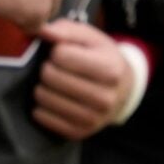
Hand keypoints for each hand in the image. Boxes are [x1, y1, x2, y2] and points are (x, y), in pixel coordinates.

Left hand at [30, 19, 131, 140]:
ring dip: (42, 87)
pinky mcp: (79, 133)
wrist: (122, 91)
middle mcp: (105, 98)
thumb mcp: (90, 38)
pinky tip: (52, 99)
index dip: (56, 52)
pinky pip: (43, 118)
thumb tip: (42, 31)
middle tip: (56, 69)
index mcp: (110, 70)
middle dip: (47, 69)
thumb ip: (66, 30)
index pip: (61, 55)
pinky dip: (41, 107)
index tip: (63, 54)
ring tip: (54, 84)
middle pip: (50, 77)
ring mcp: (93, 119)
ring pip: (44, 98)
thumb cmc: (101, 59)